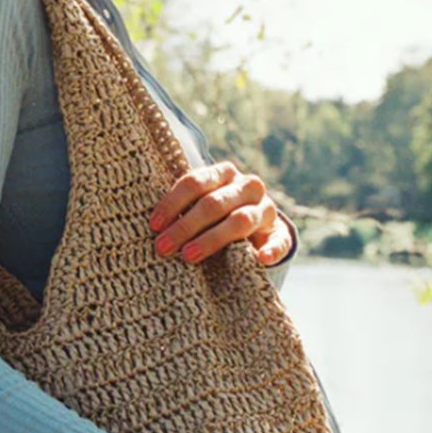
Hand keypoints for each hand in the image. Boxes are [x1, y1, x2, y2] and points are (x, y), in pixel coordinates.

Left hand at [149, 160, 295, 266]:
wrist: (256, 226)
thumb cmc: (214, 215)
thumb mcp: (200, 204)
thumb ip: (183, 208)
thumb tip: (152, 226)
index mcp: (224, 173)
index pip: (195, 182)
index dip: (172, 203)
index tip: (154, 226)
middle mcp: (247, 186)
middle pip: (213, 203)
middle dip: (185, 226)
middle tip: (163, 248)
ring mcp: (266, 209)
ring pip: (240, 221)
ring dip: (212, 240)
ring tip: (189, 257)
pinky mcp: (280, 232)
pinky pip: (278, 241)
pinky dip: (271, 250)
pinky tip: (260, 259)